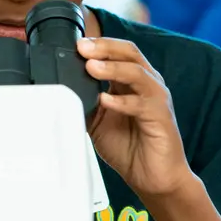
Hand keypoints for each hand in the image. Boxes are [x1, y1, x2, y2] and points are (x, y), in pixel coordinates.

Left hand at [78, 37, 193, 199]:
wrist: (154, 178)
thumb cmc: (131, 148)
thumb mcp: (98, 122)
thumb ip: (85, 103)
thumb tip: (60, 90)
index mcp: (133, 81)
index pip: (118, 51)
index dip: (98, 43)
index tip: (75, 43)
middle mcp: (147, 84)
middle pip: (130, 53)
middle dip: (104, 47)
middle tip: (82, 47)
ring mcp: (156, 99)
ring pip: (136, 72)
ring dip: (112, 67)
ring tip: (91, 66)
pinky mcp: (160, 117)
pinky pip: (141, 104)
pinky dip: (121, 101)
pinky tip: (105, 101)